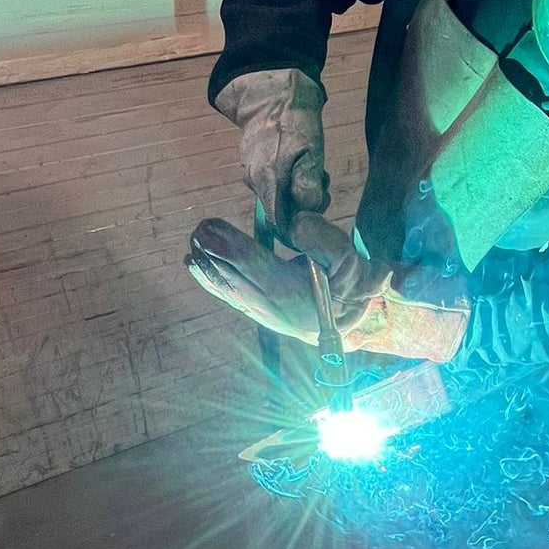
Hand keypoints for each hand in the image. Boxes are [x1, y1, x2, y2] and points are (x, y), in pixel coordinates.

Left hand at [186, 214, 470, 362]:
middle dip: (215, 256)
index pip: (256, 267)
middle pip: (238, 279)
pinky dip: (213, 282)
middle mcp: (275, 309)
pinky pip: (233, 297)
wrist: (357, 322)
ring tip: (191, 251)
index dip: (231, 248)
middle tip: (196, 233)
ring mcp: (266, 315)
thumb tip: (293, 225)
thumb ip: (324, 240)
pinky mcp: (263, 315)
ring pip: (231, 290)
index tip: (210, 229)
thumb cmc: (355, 286)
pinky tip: (196, 267)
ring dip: (209, 270)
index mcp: (295, 295)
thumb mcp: (351, 260)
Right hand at [213, 68, 328, 247]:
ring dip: (301, 190)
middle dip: (304, 206)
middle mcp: (255, 183)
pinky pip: (276, 181)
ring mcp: (252, 173)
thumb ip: (308, 183)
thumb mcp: (310, 151)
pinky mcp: (255, 163)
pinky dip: (292, 179)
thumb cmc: (293, 120)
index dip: (298, 229)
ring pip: (280, 195)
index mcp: (267, 183)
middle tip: (324, 186)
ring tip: (318, 171)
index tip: (316, 220)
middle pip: (281, 211)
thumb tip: (309, 210)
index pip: (278, 224)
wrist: (271, 92)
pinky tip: (304, 163)